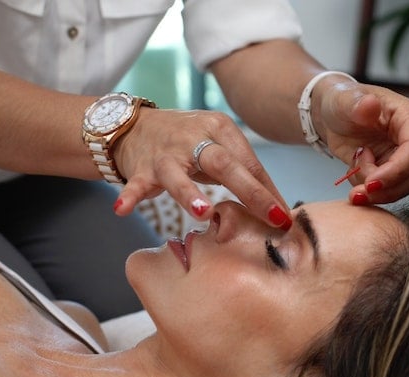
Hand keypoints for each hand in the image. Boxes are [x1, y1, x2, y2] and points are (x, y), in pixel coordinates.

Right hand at [111, 108, 291, 229]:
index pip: (250, 163)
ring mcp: (166, 153)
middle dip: (251, 192)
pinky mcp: (142, 167)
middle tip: (271, 217)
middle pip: (225, 164)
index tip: (286, 219)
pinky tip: (122, 210)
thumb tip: (281, 210)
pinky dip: (130, 196)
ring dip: (190, 194)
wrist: (134, 126)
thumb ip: (246, 174)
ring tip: (203, 212)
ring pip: (178, 174)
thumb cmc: (189, 144)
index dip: (269, 192)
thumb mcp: (220, 150)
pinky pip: (135, 184)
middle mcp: (194, 138)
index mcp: (220, 129)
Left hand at [316, 80, 408, 204]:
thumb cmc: (344, 103)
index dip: (396, 171)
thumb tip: (371, 104)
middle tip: (358, 193)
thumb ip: (357, 103)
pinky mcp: (398, 172)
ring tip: (353, 180)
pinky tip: (354, 174)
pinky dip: (371, 192)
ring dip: (378, 193)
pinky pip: (391, 191)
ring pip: (405, 187)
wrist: (335, 118)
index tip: (371, 183)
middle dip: (386, 189)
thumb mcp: (344, 100)